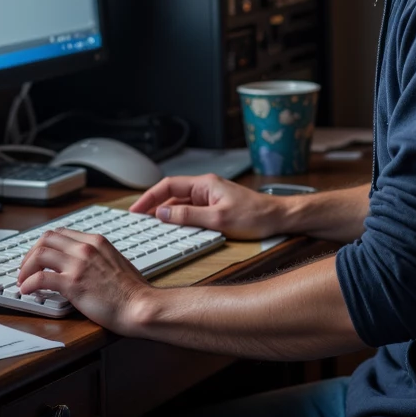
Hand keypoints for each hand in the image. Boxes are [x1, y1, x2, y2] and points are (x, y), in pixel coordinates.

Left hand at [17, 226, 152, 333]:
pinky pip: (40, 277)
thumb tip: (82, 265)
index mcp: (96, 241)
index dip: (44, 245)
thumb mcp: (116, 262)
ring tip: (23, 281)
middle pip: (45, 239)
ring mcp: (78, 264)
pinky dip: (29, 283)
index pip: (60, 233)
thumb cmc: (133, 291)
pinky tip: (27, 291)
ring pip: (39, 254)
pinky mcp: (73, 283)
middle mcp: (85, 248)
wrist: (141, 306)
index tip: (38, 257)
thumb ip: (98, 258)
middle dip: (31, 254)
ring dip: (26, 268)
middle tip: (26, 269)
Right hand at [130, 173, 279, 238]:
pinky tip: (175, 231)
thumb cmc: (255, 216)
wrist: (279, 218)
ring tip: (152, 228)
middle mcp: (206, 189)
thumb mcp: (218, 219)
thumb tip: (162, 214)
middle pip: (172, 196)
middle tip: (139, 222)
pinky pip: (192, 213)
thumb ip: (188, 217)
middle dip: (154, 207)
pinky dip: (180, 221)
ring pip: (181, 206)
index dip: (149, 197)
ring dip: (167, 216)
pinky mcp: (216, 209)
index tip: (136, 209)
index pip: (168, 186)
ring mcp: (210, 199)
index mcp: (205, 184)